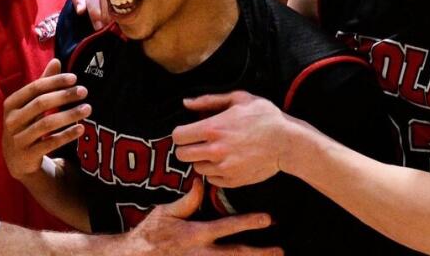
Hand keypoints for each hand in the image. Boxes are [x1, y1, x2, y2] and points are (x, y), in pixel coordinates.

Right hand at [2, 59, 90, 180]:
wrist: (16, 160)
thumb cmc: (26, 124)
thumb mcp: (30, 104)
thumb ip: (43, 83)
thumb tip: (56, 60)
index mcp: (11, 104)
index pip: (35, 88)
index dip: (55, 81)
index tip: (74, 78)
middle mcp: (11, 121)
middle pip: (41, 104)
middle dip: (64, 96)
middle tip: (84, 91)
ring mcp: (18, 139)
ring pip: (47, 124)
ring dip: (69, 115)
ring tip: (87, 109)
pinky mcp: (27, 156)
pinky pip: (50, 143)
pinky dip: (67, 135)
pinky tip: (81, 128)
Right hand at [122, 179, 282, 255]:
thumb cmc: (149, 234)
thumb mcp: (165, 213)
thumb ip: (186, 201)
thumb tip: (202, 181)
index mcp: (195, 235)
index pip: (226, 228)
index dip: (247, 223)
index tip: (267, 219)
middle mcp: (200, 254)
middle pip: (235, 255)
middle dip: (259, 253)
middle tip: (280, 251)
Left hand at [172, 92, 292, 187]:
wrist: (287, 142)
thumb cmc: (264, 116)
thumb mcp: (238, 99)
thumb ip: (209, 101)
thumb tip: (186, 103)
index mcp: (213, 128)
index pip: (178, 136)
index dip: (181, 133)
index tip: (189, 131)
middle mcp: (215, 150)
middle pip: (181, 155)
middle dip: (187, 148)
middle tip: (198, 142)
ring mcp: (223, 168)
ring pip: (196, 168)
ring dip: (201, 160)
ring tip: (215, 151)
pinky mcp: (232, 181)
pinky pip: (211, 179)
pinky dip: (214, 172)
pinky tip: (226, 161)